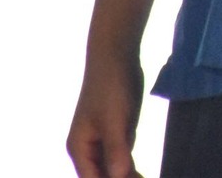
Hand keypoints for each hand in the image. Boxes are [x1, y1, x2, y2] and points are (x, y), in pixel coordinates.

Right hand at [66, 48, 143, 177]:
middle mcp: (88, 149)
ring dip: (127, 176)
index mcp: (80, 149)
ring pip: (114, 170)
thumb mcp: (114, 120)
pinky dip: (131, 168)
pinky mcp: (117, 133)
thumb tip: (118, 177)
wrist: (117, 56)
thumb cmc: (111, 86)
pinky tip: (142, 173)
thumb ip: (116, 150)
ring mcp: (103, 142)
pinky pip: (122, 158)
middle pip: (102, 176)